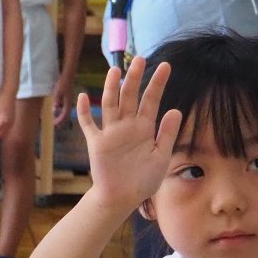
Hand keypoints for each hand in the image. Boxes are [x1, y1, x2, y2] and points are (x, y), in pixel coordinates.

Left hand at [49, 76, 75, 125]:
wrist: (68, 75)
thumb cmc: (63, 83)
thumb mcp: (58, 92)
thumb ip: (56, 101)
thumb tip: (54, 111)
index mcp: (68, 103)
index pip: (65, 115)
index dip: (60, 120)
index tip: (53, 124)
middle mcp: (69, 102)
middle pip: (65, 114)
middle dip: (59, 119)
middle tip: (52, 123)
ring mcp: (68, 100)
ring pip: (64, 110)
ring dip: (58, 114)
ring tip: (51, 117)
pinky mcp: (66, 97)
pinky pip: (62, 106)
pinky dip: (57, 109)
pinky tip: (52, 108)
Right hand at [76, 57, 178, 211]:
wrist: (122, 198)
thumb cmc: (143, 180)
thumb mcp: (161, 157)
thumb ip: (167, 134)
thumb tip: (175, 110)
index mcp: (145, 128)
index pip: (151, 100)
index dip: (157, 83)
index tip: (166, 66)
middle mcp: (127, 126)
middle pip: (130, 96)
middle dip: (134, 78)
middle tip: (140, 59)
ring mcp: (111, 133)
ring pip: (111, 104)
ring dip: (112, 88)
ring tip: (116, 70)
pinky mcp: (97, 143)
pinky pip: (89, 125)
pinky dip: (84, 112)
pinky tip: (82, 97)